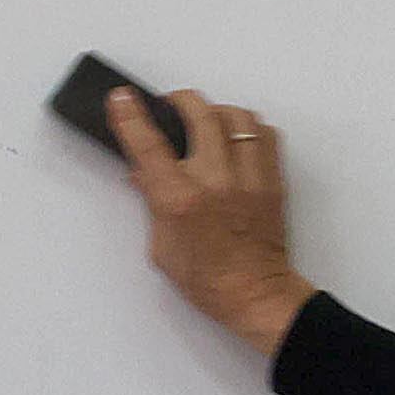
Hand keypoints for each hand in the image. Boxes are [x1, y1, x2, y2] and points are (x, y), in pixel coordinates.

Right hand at [107, 86, 314, 359]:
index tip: (122, 99)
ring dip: (216, 112)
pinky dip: (247, 128)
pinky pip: (265, 133)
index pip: (149, 146)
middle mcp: (216, 182)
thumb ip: (153, 202)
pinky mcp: (272, 181)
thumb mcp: (162, 246)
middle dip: (179, 101)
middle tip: (170, 108)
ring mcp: (249, 178)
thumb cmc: (208, 279)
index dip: (131, 116)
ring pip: (236, 116)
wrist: (255, 295)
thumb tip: (143, 172)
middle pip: (199, 113)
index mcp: (182, 201)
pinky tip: (235, 139)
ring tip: (205, 123)